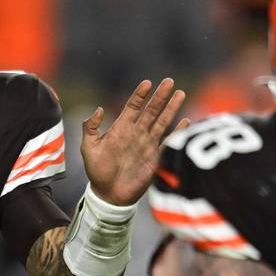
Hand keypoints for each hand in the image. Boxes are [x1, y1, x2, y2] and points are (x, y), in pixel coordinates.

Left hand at [81, 79, 186, 206]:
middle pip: (151, 110)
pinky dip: (178, 132)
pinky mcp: (156, 157)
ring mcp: (148, 144)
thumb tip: (98, 109)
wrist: (109, 195)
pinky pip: (169, 142)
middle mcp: (137, 133)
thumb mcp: (89, 148)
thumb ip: (90, 128)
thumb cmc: (97, 172)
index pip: (133, 106)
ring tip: (180, 93)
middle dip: (160, 96)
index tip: (147, 83)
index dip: (140, 94)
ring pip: (162, 122)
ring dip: (172, 108)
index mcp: (121, 129)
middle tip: (169, 81)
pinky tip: (186, 121)